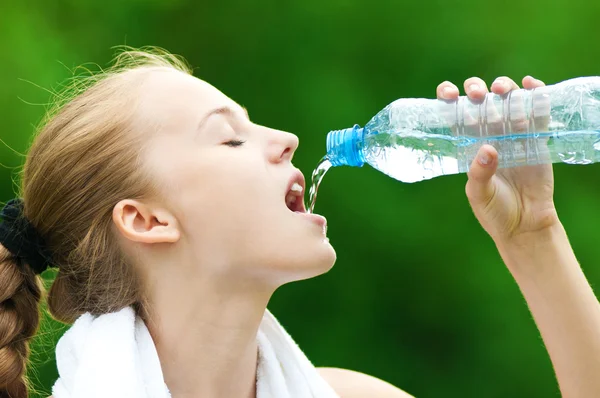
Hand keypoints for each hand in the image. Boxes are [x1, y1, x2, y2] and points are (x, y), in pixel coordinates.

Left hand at [436, 76, 558, 246]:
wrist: (525, 226)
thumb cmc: (495, 211)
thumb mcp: (479, 194)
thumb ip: (480, 173)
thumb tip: (488, 149)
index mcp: (468, 145)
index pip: (456, 115)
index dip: (449, 98)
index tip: (448, 92)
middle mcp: (489, 135)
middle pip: (481, 101)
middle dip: (477, 89)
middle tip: (477, 94)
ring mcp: (514, 135)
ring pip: (507, 100)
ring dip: (504, 87)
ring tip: (501, 89)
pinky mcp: (537, 139)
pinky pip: (537, 112)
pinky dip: (535, 94)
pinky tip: (530, 84)